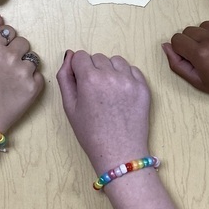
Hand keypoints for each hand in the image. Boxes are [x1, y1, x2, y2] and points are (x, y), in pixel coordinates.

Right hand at [0, 16, 43, 131]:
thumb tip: (1, 18)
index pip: (9, 31)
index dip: (5, 42)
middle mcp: (9, 57)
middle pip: (24, 42)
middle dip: (16, 52)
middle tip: (5, 68)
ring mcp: (23, 72)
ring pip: (33, 58)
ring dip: (25, 65)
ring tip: (11, 80)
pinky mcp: (34, 87)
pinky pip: (39, 75)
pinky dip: (31, 80)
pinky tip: (17, 89)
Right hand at [56, 51, 150, 173]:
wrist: (119, 153)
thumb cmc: (91, 133)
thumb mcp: (69, 107)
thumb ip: (65, 77)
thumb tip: (70, 55)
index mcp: (89, 79)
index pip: (81, 56)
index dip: (78, 69)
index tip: (81, 84)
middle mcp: (111, 75)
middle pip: (98, 57)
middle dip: (93, 69)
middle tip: (94, 93)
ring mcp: (130, 80)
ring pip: (116, 61)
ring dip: (110, 70)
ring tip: (108, 92)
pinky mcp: (144, 87)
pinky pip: (132, 70)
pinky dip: (125, 77)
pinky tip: (121, 94)